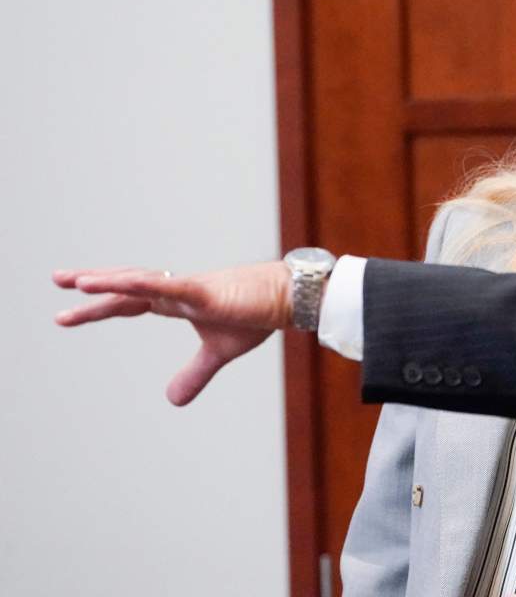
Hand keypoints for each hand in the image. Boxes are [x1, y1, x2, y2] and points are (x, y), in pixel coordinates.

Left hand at [53, 262, 292, 405]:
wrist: (290, 299)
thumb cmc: (258, 314)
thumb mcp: (219, 352)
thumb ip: (194, 373)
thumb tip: (171, 401)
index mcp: (178, 301)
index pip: (131, 301)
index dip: (101, 305)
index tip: (71, 312)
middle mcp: (177, 290)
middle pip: (126, 286)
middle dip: (92, 284)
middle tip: (58, 280)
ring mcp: (188, 289)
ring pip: (140, 282)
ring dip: (106, 282)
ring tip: (74, 283)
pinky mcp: (203, 291)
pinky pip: (165, 286)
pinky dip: (137, 285)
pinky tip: (113, 283)